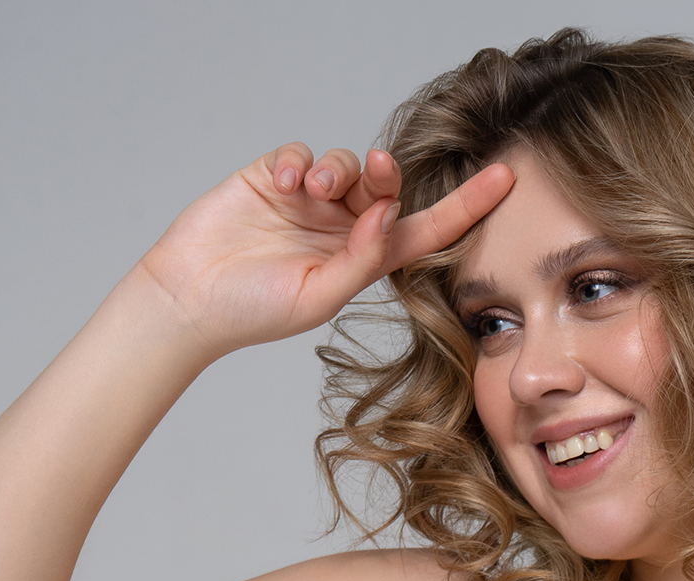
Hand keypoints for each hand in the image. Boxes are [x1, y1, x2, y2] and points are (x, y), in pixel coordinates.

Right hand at [134, 145, 512, 358]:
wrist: (189, 299)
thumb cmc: (254, 311)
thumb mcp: (318, 296)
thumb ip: (360, 258)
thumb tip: (391, 213)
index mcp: (363, 261)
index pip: (424, 229)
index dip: (465, 206)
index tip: (504, 179)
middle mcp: (342, 228)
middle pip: (385, 187)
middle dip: (389, 174)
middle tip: (380, 171)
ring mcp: (309, 203)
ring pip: (346, 165)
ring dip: (339, 171)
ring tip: (315, 192)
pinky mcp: (274, 178)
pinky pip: (302, 155)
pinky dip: (300, 164)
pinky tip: (283, 185)